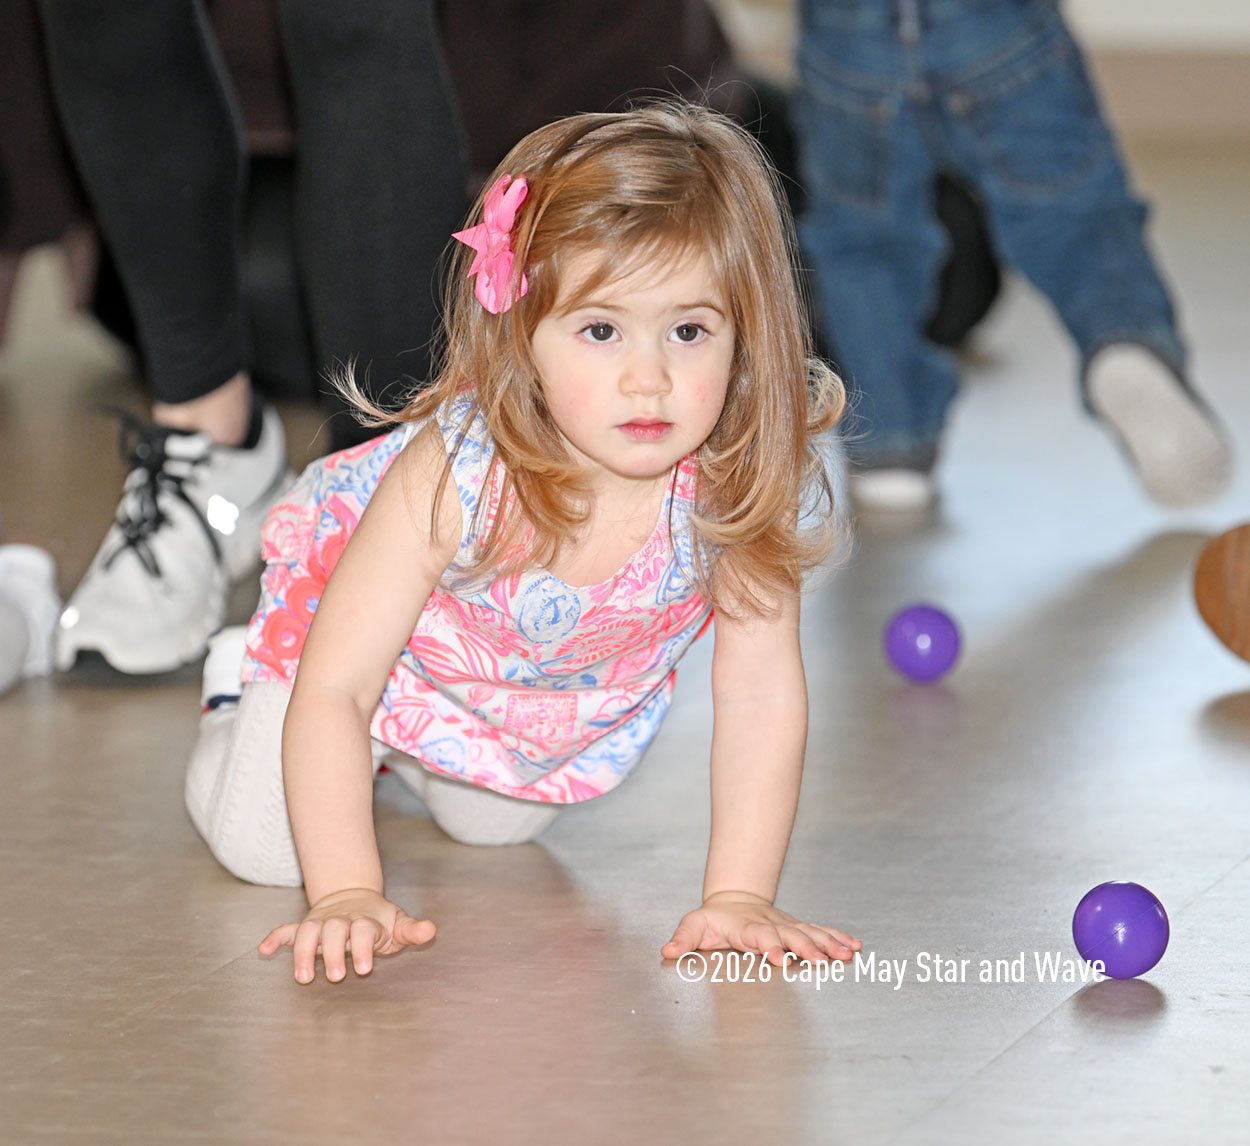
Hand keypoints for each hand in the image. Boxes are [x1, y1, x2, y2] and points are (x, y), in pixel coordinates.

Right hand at [258, 887, 436, 983]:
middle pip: (334, 931)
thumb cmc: (379, 920)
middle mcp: (340, 920)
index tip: (365, 969)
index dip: (364, 948)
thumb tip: (431, 930)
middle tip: (337, 976)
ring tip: (303, 977)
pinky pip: (287, 930)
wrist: (355, 896)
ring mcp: (320, 922)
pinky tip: (263, 950)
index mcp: (364, 921)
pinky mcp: (305, 926)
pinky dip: (275, 938)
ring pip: (307, 933)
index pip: (363, 931)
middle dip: (334, 953)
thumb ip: (411, 930)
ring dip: (303, 952)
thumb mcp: (397, 924)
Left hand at [661, 890, 860, 965]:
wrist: (735, 898)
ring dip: (829, 944)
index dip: (770, 947)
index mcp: (747, 929)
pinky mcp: (798, 928)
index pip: (759, 938)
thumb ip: (684, 939)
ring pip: (811, 933)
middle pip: (791, 936)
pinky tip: (855, 946)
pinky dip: (838, 937)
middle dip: (807, 949)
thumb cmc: (714, 918)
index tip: (780, 958)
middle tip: (822, 962)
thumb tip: (667, 951)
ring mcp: (787, 926)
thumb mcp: (695, 926)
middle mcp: (771, 926)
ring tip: (847, 955)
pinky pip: (821, 931)